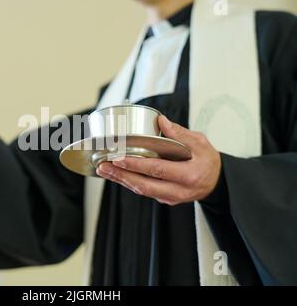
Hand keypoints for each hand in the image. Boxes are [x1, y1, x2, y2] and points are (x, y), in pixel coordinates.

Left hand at [96, 115, 221, 205]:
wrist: (217, 182)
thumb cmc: (209, 161)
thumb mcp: (200, 143)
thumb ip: (180, 133)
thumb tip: (161, 121)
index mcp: (188, 175)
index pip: (157, 170)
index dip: (136, 165)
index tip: (119, 158)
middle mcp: (178, 190)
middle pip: (144, 185)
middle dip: (121, 175)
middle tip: (103, 166)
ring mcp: (171, 197)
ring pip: (141, 190)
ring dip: (121, 180)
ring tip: (104, 170)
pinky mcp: (165, 199)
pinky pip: (145, 191)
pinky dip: (129, 182)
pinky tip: (117, 174)